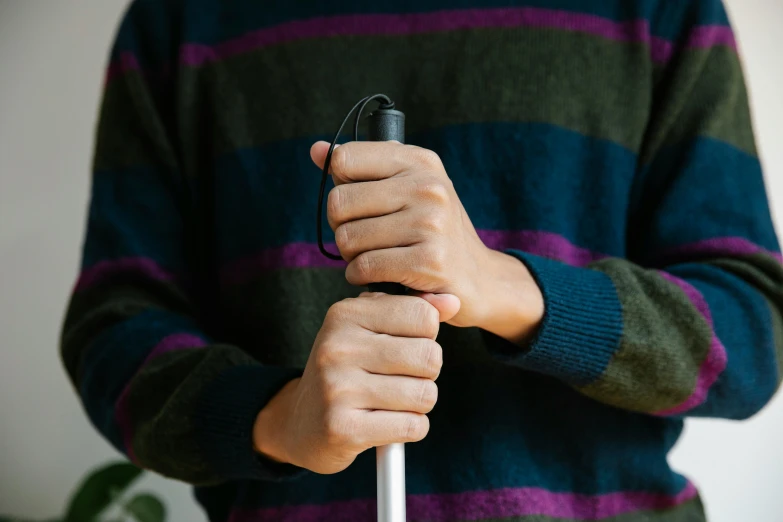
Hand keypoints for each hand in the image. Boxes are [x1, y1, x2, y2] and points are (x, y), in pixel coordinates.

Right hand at [253, 292, 458, 473]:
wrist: (300, 423)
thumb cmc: (346, 370)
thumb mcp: (370, 330)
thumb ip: (412, 311)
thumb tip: (453, 301)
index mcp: (345, 314)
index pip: (423, 315)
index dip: (426, 336)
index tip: (404, 347)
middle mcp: (338, 347)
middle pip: (430, 357)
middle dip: (426, 373)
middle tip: (400, 379)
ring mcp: (338, 388)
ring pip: (425, 394)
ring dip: (418, 404)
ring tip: (392, 402)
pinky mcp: (343, 428)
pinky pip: (413, 426)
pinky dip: (411, 428)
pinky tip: (387, 424)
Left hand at [310, 140, 543, 342]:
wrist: (479, 277)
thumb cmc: (433, 230)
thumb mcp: (405, 188)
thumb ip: (360, 168)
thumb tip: (316, 150)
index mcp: (419, 161)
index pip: (344, 159)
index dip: (340, 187)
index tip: (358, 205)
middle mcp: (427, 186)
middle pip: (339, 202)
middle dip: (341, 227)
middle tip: (363, 239)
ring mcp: (430, 223)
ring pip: (348, 238)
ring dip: (351, 256)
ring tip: (375, 257)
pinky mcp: (429, 261)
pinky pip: (364, 267)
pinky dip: (361, 276)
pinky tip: (378, 276)